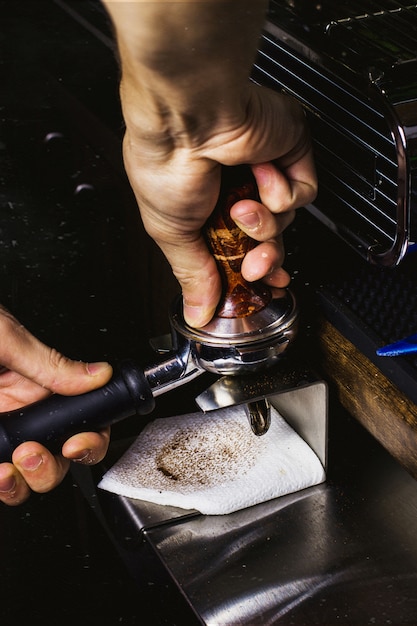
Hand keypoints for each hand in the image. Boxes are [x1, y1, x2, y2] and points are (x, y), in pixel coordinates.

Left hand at [0, 306, 112, 505]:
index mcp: (35, 385)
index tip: (76, 443)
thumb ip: (50, 363)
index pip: (79, 419)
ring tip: (7, 469)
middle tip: (31, 453)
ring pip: (23, 477)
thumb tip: (97, 374)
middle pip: (55, 459)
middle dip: (49, 466)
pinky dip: (0, 484)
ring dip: (23, 482)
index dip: (88, 439)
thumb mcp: (4, 339)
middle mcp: (18, 413)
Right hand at [122, 84, 316, 326]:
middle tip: (254, 265)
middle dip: (264, 258)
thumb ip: (192, 274)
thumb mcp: (170, 233)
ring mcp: (264, 167)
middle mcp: (235, 186)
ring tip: (242, 206)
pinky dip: (281, 190)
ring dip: (265, 221)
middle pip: (268, 238)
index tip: (258, 284)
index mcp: (205, 203)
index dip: (250, 268)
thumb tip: (196, 312)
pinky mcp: (290, 150)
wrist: (188, 116)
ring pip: (285, 218)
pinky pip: (303, 192)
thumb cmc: (166, 163)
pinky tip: (260, 172)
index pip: (238, 245)